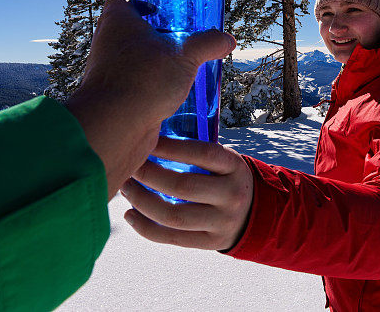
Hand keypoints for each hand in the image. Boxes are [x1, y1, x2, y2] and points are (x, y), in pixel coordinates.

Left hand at [64, 0, 235, 199]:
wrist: (113, 128)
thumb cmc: (142, 80)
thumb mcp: (185, 55)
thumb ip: (207, 43)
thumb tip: (226, 39)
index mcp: (117, 20)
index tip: (161, 5)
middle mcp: (107, 43)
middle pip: (130, 30)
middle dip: (154, 34)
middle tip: (180, 37)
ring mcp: (108, 71)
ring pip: (133, 59)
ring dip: (153, 62)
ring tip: (180, 66)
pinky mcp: (114, 97)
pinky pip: (134, 85)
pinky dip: (150, 87)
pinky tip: (172, 93)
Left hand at [120, 136, 253, 250]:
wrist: (254, 214)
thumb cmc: (226, 178)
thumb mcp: (224, 160)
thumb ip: (198, 152)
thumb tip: (153, 136)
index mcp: (234, 167)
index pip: (202, 153)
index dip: (171, 147)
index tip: (147, 140)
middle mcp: (232, 195)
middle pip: (183, 186)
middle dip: (149, 175)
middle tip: (129, 165)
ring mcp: (222, 222)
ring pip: (174, 216)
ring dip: (142, 201)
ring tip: (125, 188)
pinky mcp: (209, 243)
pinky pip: (172, 238)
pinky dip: (146, 227)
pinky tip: (130, 214)